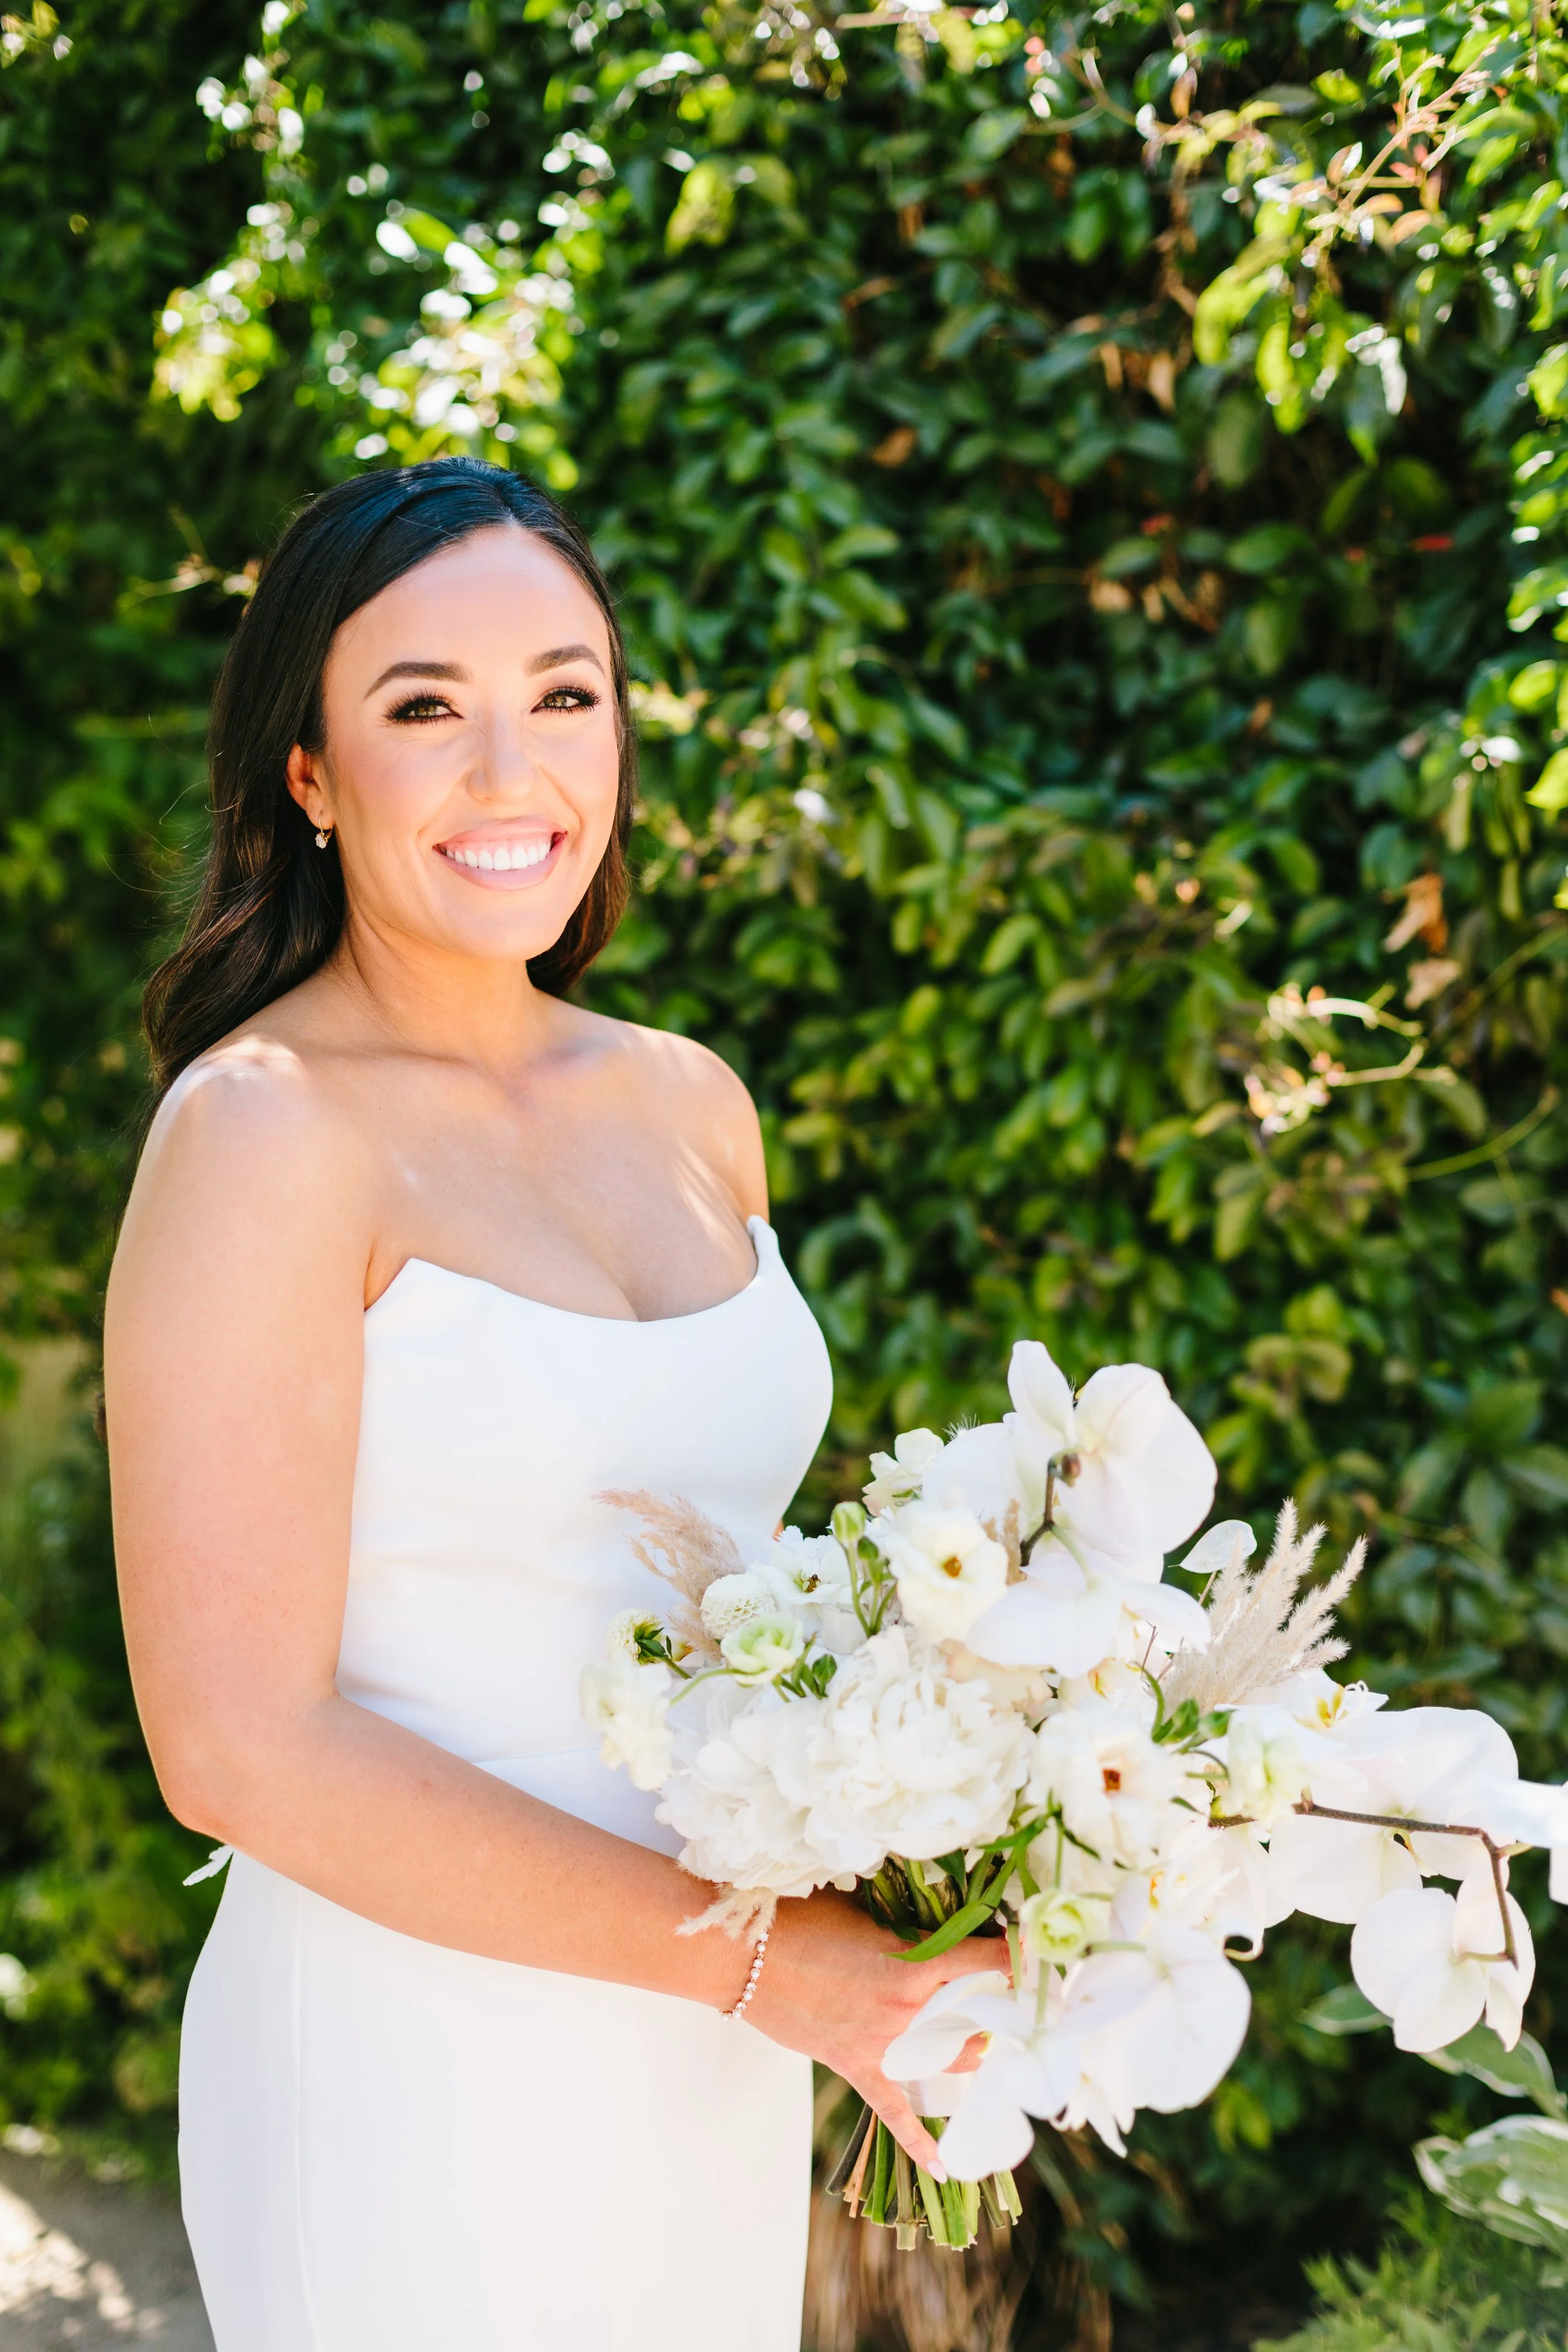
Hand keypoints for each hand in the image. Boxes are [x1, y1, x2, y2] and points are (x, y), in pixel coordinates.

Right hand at [743, 1888, 1007, 2176]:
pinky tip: (942, 2165)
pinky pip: (893, 2111)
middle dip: (1001, 2009)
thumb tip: (929, 1919)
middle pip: (976, 2015)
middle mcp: (909, 2008)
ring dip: (975, 2055)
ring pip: (949, 2060)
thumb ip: (901, 1922)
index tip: (1043, 1954)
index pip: (985, 1959)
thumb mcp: (861, 1911)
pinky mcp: (857, 2066)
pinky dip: (917, 2140)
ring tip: (992, 2050)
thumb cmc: (802, 1921)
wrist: (746, 1956)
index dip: (1019, 1956)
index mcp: (914, 1962)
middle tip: (1018, 2005)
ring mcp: (885, 2043)